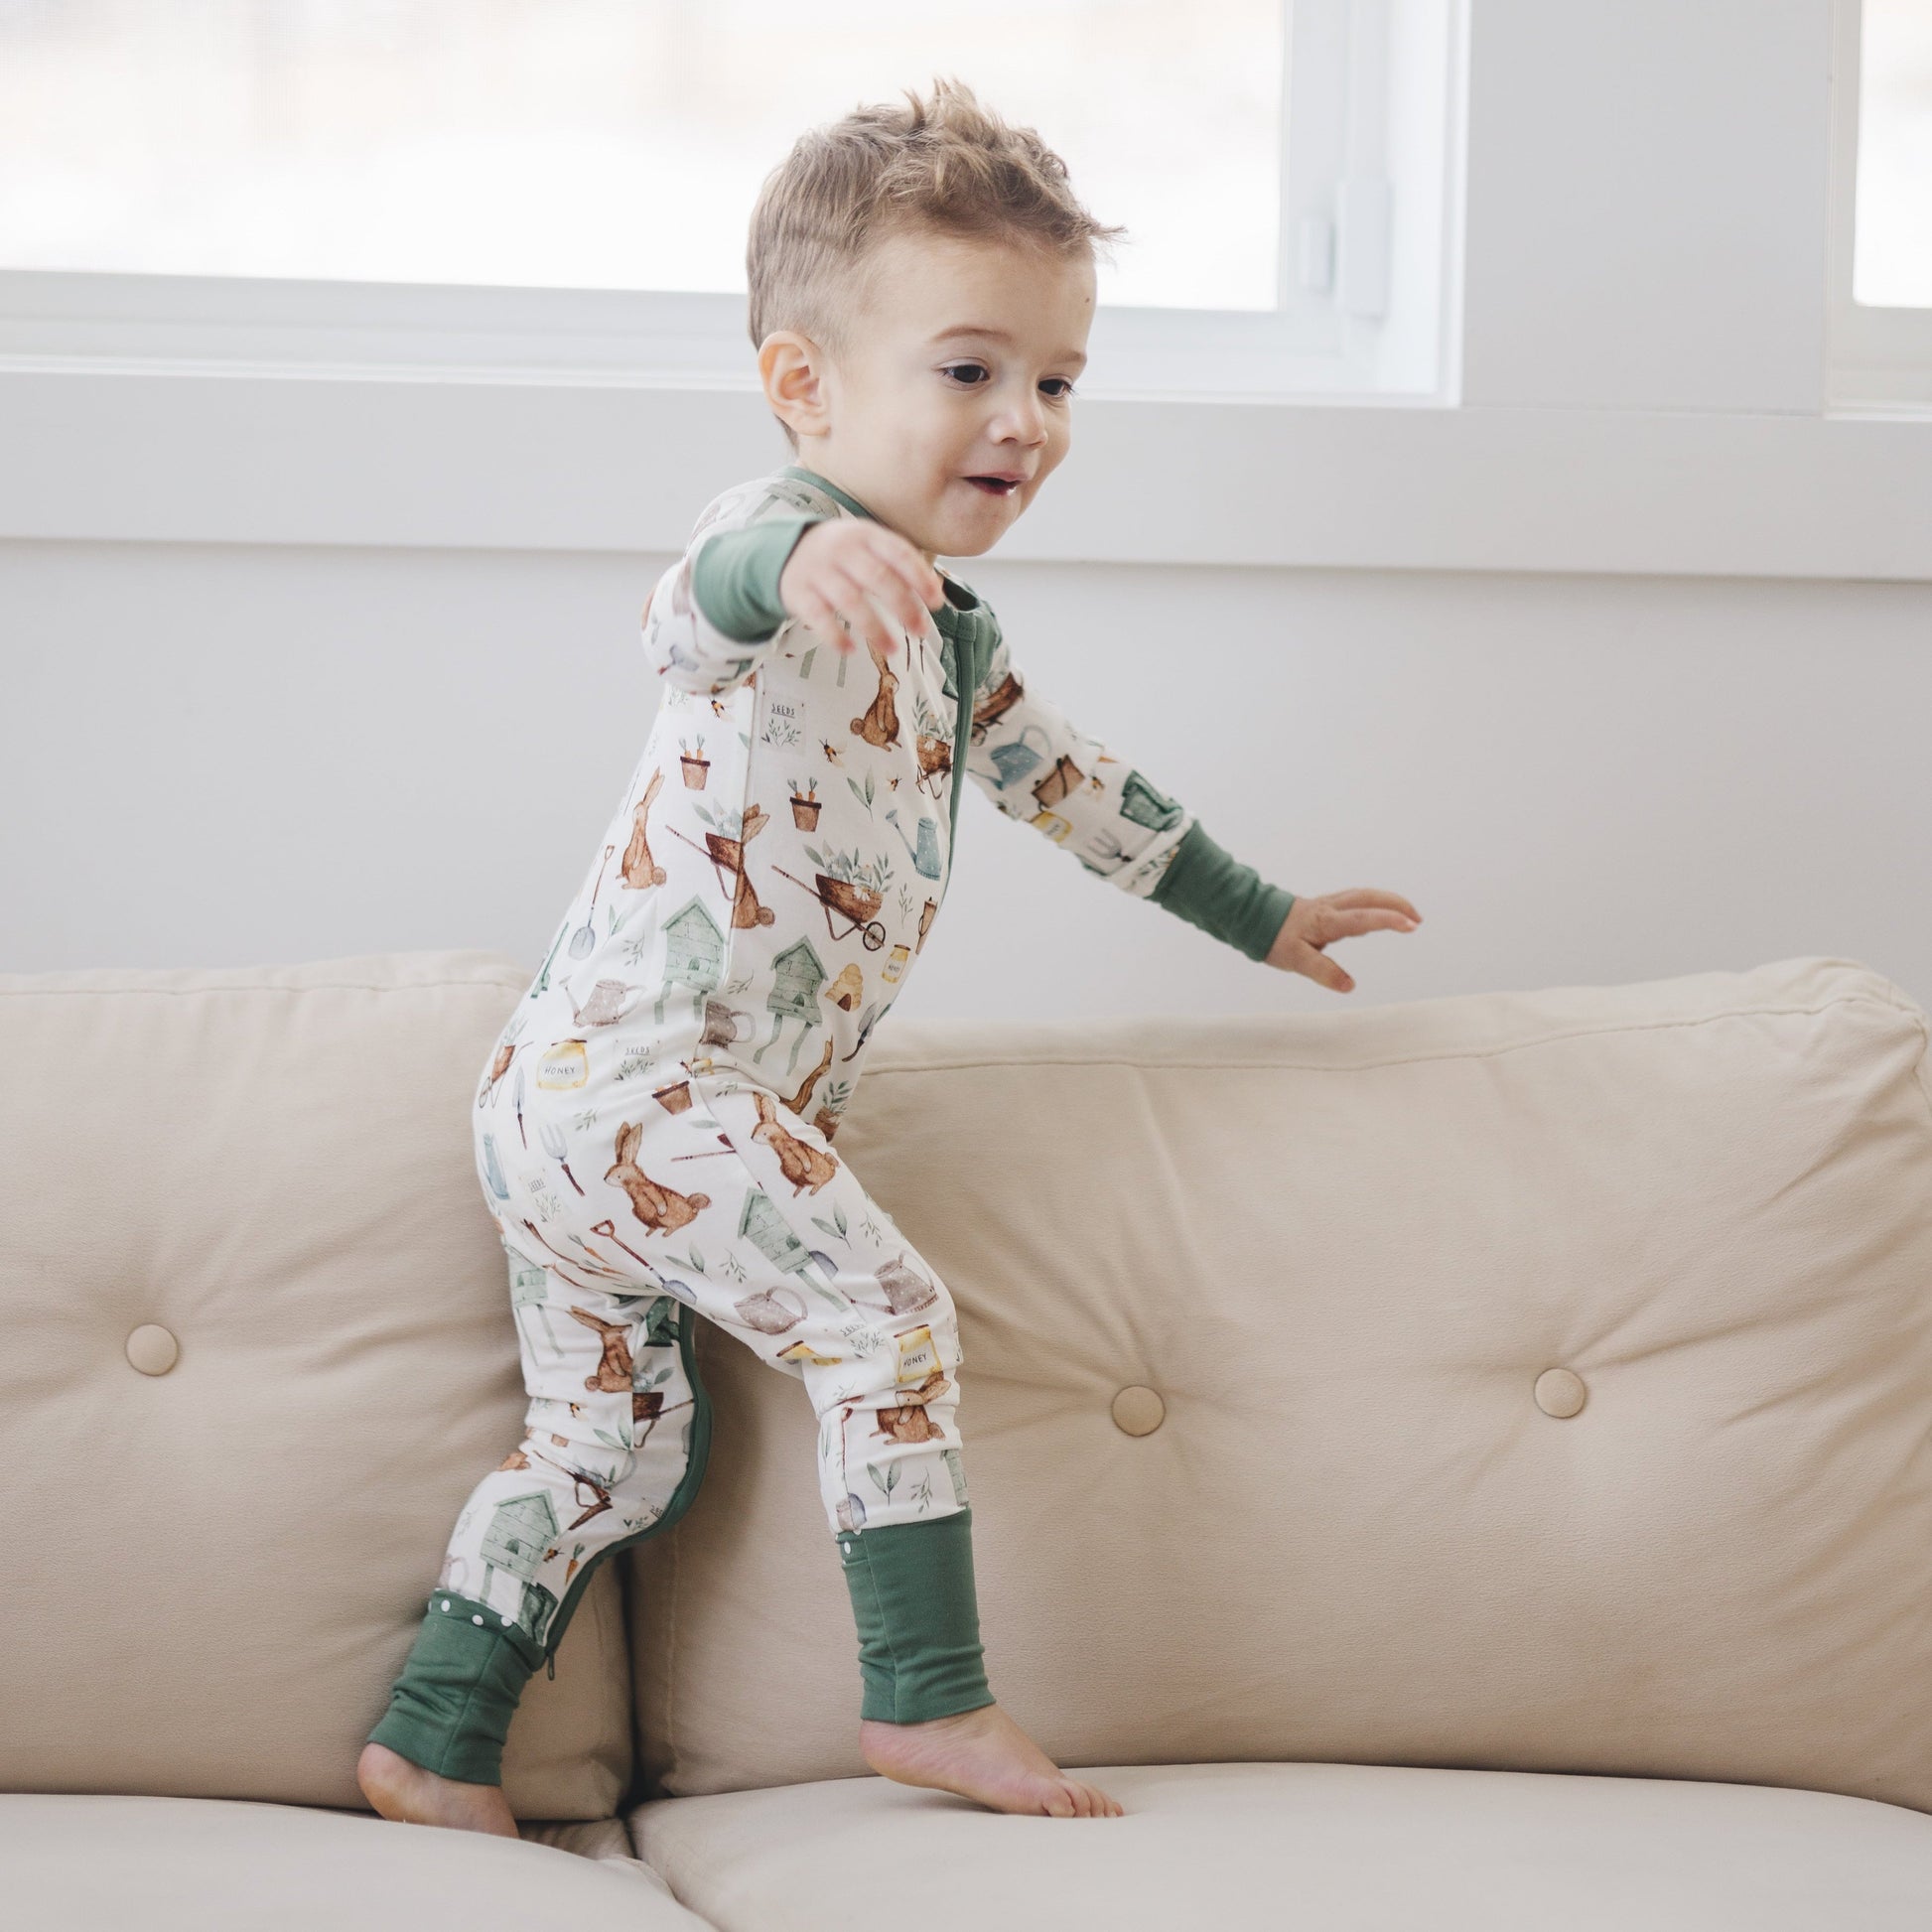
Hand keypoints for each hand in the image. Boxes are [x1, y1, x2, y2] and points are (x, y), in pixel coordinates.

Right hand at [778, 520, 945, 659]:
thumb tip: (935, 592)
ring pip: (850, 601)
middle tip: (921, 631)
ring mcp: (819, 571)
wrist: (787, 550)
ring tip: (892, 650)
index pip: (897, 554)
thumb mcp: (869, 546)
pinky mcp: (799, 592)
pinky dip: (835, 636)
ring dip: (874, 629)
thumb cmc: (843, 554)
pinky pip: (818, 617)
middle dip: (903, 606)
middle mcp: (842, 550)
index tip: (936, 603)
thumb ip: (900, 564)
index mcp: (865, 535)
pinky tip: (850, 650)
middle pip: (877, 577)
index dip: (920, 578)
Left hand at [1263, 890, 1421, 993]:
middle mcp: (1331, 908)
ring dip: (1388, 902)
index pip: (1363, 918)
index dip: (1388, 920)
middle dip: (1396, 905)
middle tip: (1417, 920)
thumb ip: (1323, 972)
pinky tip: (1378, 912)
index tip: (1412, 925)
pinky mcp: (1324, 905)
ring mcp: (1328, 904)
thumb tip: (1349, 985)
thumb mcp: (1296, 961)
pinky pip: (1355, 899)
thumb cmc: (1273, 938)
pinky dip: (1374, 902)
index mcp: (1326, 921)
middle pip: (1369, 898)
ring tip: (1407, 916)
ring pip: (1363, 895)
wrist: (1251, 917)